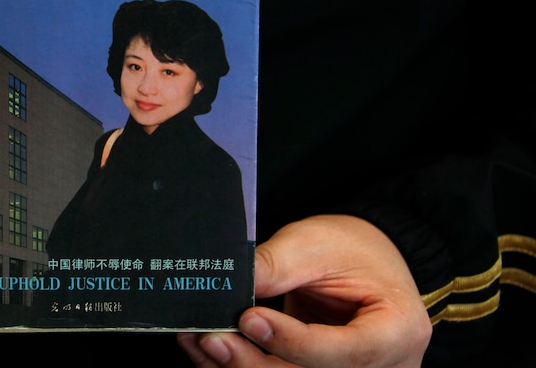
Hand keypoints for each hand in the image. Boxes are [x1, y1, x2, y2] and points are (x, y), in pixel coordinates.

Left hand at [177, 215, 431, 367]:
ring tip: (200, 341)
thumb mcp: (315, 243)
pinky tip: (212, 352)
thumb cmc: (352, 248)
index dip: (291, 340)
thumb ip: (276, 267)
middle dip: (254, 362)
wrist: (366, 260)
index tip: (248, 318)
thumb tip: (229, 285)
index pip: (343, 351)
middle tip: (211, 337)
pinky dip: (244, 367)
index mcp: (397, 330)